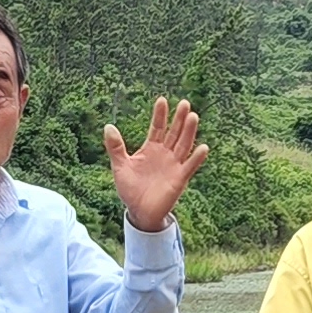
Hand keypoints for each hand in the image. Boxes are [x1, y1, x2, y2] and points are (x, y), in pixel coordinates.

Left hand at [103, 96, 208, 233]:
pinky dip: (197, 158)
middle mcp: (165, 154)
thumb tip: (108, 126)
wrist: (139, 212)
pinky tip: (203, 147)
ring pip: (184, 145)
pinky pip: (190, 166)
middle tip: (184, 102)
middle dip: (179, 118)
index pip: (157, 128)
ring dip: (189, 132)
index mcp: (151, 149)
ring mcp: (174, 165)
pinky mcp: (180, 179)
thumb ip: (116, 147)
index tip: (161, 100)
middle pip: (174, 133)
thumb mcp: (120, 166)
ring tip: (193, 116)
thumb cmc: (130, 189)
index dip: (160, 115)